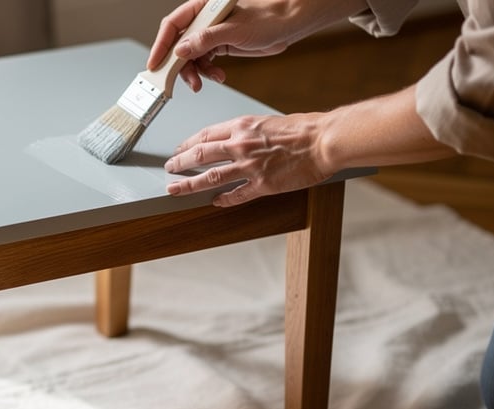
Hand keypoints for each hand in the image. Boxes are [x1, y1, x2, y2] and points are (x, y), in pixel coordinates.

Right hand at [146, 0, 361, 91]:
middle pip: (178, 44)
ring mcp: (211, 33)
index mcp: (203, 7)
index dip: (161, 45)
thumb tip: (180, 51)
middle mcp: (204, 20)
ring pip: (190, 56)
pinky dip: (208, 72)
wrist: (291, 23)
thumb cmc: (269, 17)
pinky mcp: (220, 45)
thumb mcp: (235, 30)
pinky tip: (217, 77)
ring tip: (203, 83)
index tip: (155, 65)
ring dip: (195, 72)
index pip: (173, 25)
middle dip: (179, 65)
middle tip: (181, 82)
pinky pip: (204, 61)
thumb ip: (206, 40)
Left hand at [163, 112, 333, 206]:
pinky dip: (222, 200)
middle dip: (179, 163)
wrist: (324, 140)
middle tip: (169, 169)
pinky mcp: (262, 185)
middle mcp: (240, 145)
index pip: (205, 135)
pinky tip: (214, 202)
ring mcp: (249, 167)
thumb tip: (233, 139)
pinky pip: (235, 195)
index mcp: (241, 126)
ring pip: (209, 177)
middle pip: (199, 155)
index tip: (178, 150)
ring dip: (188, 185)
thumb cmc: (303, 128)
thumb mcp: (267, 121)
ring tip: (174, 189)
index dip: (187, 144)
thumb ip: (247, 132)